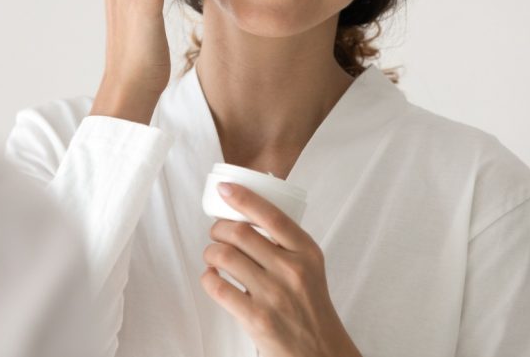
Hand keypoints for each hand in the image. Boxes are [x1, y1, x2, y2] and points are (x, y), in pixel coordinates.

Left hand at [200, 184, 361, 356]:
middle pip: (240, 232)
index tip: (225, 189)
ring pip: (224, 256)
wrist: (322, 352)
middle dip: (218, 228)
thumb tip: (245, 214)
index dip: (243, 198)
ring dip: (210, 252)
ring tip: (213, 256)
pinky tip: (212, 277)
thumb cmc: (310, 307)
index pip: (271, 215)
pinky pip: (217, 287)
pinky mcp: (256, 318)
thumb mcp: (310, 267)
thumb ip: (286, 244)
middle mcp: (292, 270)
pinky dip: (207, 278)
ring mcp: (273, 295)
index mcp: (307, 252)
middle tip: (215, 233)